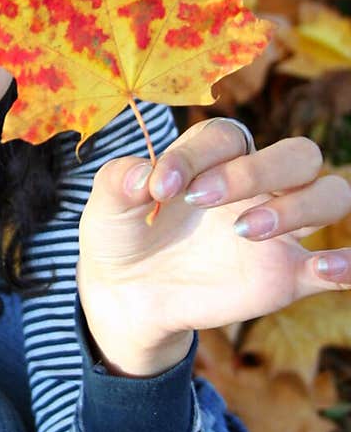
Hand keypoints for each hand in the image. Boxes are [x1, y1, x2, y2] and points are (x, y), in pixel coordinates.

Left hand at [76, 117, 350, 377]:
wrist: (127, 295)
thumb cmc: (123, 236)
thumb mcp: (106, 207)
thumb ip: (118, 182)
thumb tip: (141, 176)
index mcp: (215, 158)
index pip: (227, 137)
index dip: (195, 155)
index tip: (157, 188)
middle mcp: (256, 185)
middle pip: (298, 154)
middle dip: (257, 171)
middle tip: (201, 202)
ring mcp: (279, 229)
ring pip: (331, 195)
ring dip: (301, 207)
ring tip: (245, 232)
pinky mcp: (288, 275)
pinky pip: (339, 264)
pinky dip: (345, 263)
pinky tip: (325, 267)